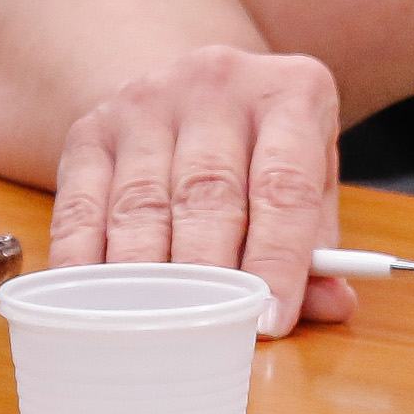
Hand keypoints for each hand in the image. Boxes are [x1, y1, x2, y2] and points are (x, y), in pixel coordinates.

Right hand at [45, 43, 352, 332]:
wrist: (191, 83)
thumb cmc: (263, 147)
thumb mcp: (310, 177)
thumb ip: (318, 244)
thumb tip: (331, 304)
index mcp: (289, 92)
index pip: (284, 185)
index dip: (278, 260)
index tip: (270, 320)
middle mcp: (217, 85)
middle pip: (208, 194)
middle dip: (209, 275)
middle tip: (209, 330)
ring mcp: (148, 102)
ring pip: (142, 205)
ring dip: (146, 278)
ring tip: (153, 330)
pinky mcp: (92, 130)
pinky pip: (82, 208)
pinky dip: (85, 263)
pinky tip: (93, 304)